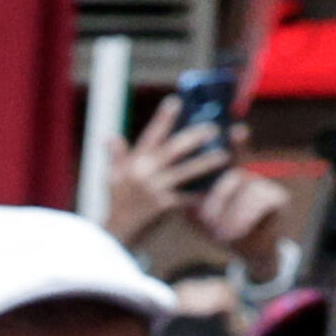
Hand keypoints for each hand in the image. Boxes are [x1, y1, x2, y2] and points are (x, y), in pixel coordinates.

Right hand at [108, 114, 230, 246]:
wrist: (115, 234)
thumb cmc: (116, 204)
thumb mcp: (112, 178)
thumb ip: (116, 157)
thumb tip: (109, 137)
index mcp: (134, 163)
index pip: (150, 135)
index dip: (163, 117)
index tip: (176, 101)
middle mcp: (143, 173)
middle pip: (173, 149)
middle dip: (194, 137)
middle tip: (214, 129)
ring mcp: (154, 189)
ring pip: (186, 171)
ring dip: (207, 162)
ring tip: (225, 156)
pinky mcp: (164, 206)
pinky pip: (189, 196)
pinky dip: (204, 192)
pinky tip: (219, 187)